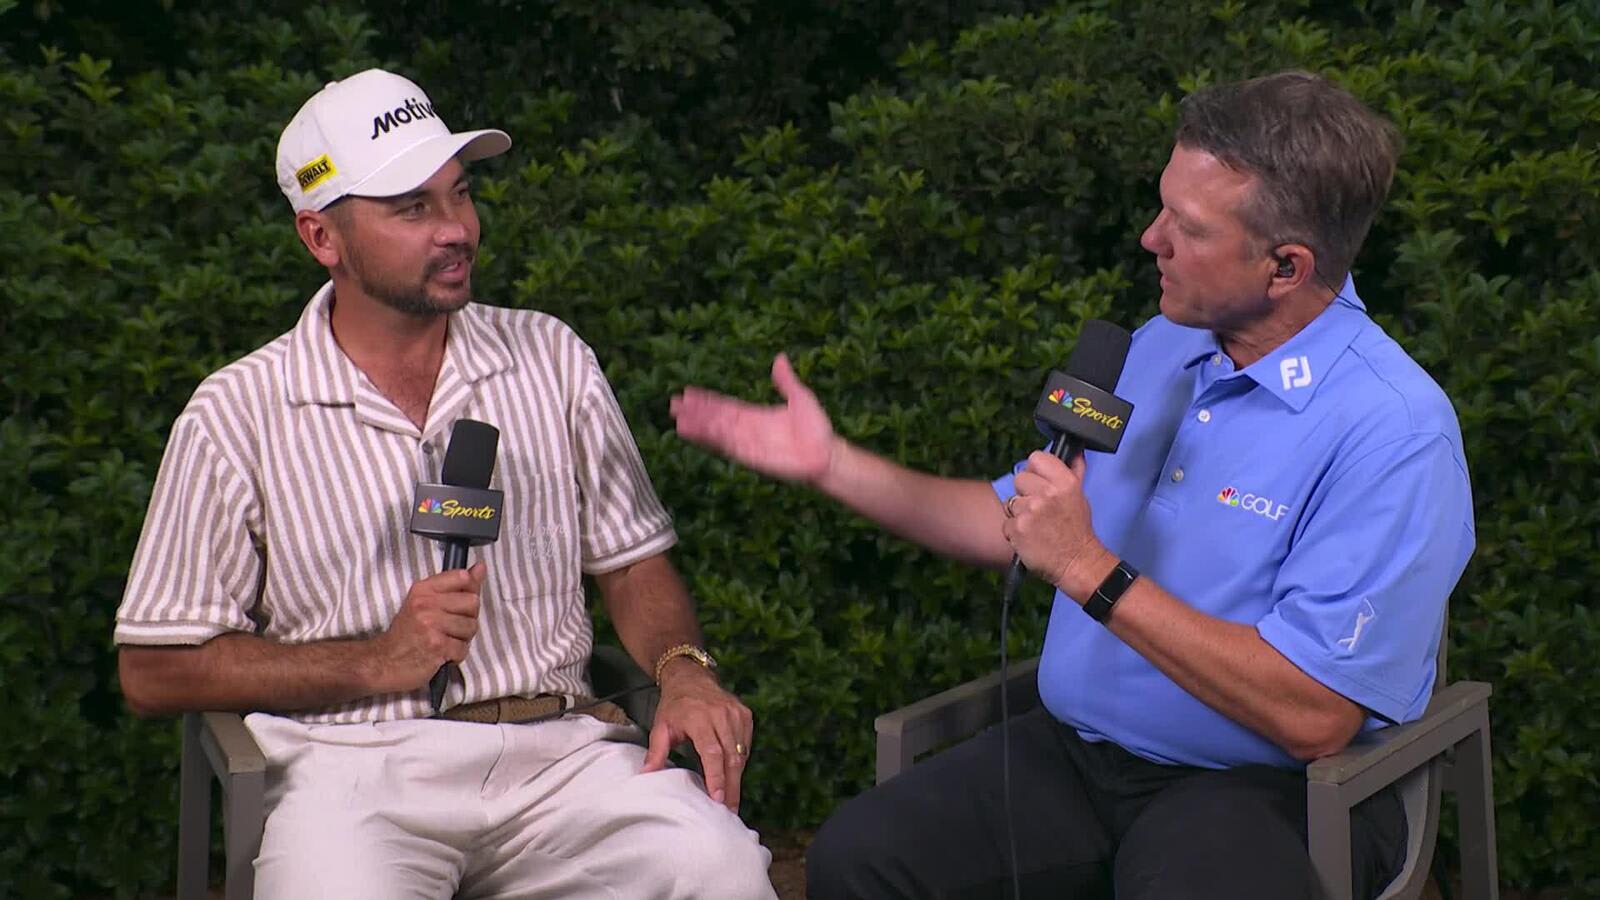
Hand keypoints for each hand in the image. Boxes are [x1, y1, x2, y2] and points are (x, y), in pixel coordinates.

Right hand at [368, 563, 485, 693]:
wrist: (383, 661)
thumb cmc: (407, 633)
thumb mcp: (425, 602)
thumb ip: (456, 585)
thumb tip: (480, 568)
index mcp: (423, 589)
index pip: (462, 577)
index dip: (470, 591)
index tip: (459, 603)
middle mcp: (426, 604)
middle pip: (473, 603)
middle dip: (468, 618)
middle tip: (451, 627)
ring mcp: (430, 625)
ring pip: (471, 627)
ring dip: (462, 639)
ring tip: (445, 641)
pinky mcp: (436, 646)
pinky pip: (463, 648)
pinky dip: (456, 655)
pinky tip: (442, 654)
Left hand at [640, 662, 753, 812]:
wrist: (691, 677)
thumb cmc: (674, 705)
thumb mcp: (661, 726)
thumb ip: (656, 752)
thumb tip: (646, 775)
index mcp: (700, 718)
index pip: (712, 753)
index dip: (716, 777)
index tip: (717, 799)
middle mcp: (721, 715)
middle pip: (731, 758)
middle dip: (730, 787)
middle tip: (729, 811)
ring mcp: (736, 714)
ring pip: (741, 754)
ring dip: (737, 779)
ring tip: (731, 801)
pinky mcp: (745, 715)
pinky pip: (746, 745)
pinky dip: (740, 763)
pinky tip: (734, 777)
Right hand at [670, 353, 835, 485]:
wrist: (826, 454)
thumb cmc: (817, 428)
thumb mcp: (800, 397)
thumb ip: (785, 380)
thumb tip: (779, 358)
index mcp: (755, 414)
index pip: (725, 405)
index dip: (707, 400)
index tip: (689, 392)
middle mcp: (747, 428)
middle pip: (715, 418)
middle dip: (695, 411)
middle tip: (673, 404)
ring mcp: (746, 442)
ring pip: (715, 431)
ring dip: (696, 425)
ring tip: (676, 419)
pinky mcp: (748, 454)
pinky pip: (724, 444)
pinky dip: (708, 437)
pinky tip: (693, 432)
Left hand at [1002, 452, 1112, 597]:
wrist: (1077, 562)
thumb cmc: (1078, 530)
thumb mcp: (1080, 495)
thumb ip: (1074, 471)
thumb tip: (1074, 451)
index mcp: (1064, 482)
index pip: (1036, 458)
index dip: (1035, 469)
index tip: (1039, 481)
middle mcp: (1047, 493)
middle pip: (1019, 478)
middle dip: (1026, 492)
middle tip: (1040, 508)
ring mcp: (1030, 511)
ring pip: (1011, 501)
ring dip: (1020, 513)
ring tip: (1036, 525)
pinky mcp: (1017, 528)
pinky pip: (1006, 522)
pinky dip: (1014, 531)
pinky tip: (1029, 537)